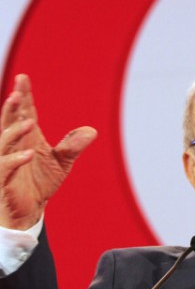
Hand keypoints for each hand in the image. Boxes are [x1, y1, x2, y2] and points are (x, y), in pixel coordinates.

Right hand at [0, 75, 96, 229]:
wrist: (29, 210)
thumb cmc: (40, 182)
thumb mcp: (61, 162)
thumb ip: (73, 146)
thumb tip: (91, 131)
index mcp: (27, 138)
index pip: (24, 113)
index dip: (23, 96)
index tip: (23, 78)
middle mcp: (14, 146)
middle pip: (10, 122)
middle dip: (12, 108)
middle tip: (17, 93)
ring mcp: (5, 162)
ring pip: (5, 142)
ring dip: (15, 131)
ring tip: (29, 122)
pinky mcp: (2, 180)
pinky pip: (6, 167)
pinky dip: (17, 159)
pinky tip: (30, 153)